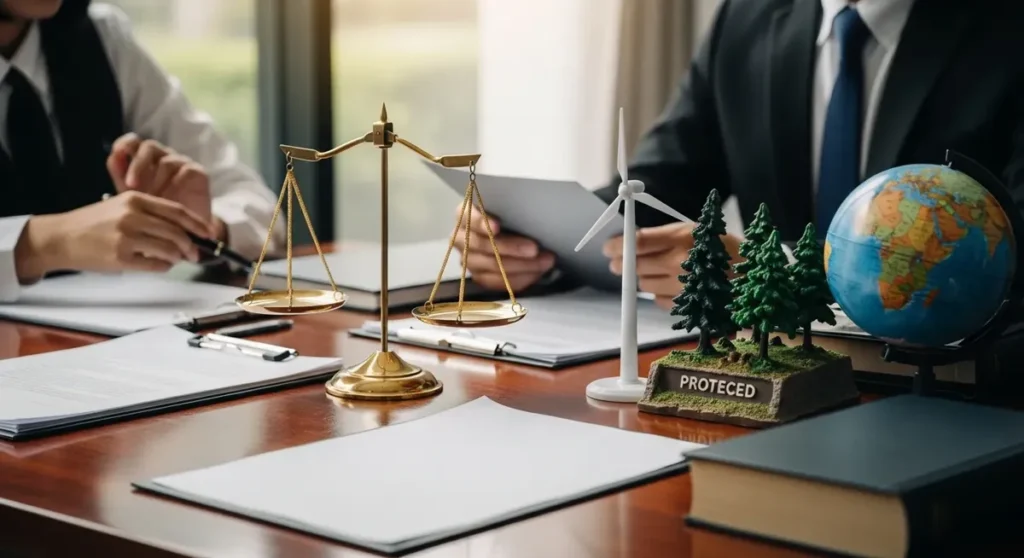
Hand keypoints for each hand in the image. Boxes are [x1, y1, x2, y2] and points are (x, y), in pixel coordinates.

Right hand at [15, 191, 215, 278]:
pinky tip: (160, 265)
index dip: (197, 223)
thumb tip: (182, 229)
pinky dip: (163, 267)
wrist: (62, 237)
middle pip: (176, 232)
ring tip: (177, 259)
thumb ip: (150, 213)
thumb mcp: (121, 206)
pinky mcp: (121, 257)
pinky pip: (155, 265)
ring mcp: (126, 237)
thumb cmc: (93, 223)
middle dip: (191, 245)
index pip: (177, 211)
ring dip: (178, 257)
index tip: (208, 232)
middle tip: (195, 253)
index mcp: (135, 199)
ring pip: (169, 249)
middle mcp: (132, 216)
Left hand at [106, 133, 214, 227]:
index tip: (117, 154)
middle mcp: (162, 157)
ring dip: (156, 180)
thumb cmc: (155, 212)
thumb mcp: (133, 196)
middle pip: (148, 146)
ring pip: (166, 161)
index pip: (133, 142)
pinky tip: (170, 200)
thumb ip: (121, 177)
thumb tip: (113, 156)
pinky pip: (185, 169)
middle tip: (131, 185)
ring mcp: (180, 164)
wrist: (181, 230)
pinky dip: (175, 183)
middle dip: (138, 164)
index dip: (124, 144)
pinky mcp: (197, 172)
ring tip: (152, 199)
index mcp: (144, 160)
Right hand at [453, 202, 555, 291]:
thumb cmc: (510, 217)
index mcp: (465, 214)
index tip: (497, 226)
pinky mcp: (478, 277)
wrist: (513, 235)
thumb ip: (510, 208)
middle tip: (535, 248)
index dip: (482, 223)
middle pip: (482, 246)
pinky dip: (520, 278)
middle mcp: (461, 237)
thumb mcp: (508, 208)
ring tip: (544, 261)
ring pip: (492, 267)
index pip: (469, 218)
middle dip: (511, 248)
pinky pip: (498, 282)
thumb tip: (531, 210)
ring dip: (522, 266)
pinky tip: (536, 273)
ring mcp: (468, 259)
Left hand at [603, 222, 742, 309]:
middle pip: (634, 267)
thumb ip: (661, 236)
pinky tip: (669, 285)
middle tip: (617, 262)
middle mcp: (680, 263)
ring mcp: (683, 286)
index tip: (607, 248)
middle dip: (621, 265)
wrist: (752, 274)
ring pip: (643, 285)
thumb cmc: (720, 247)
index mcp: (682, 237)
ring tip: (648, 271)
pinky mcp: (686, 304)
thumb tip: (627, 242)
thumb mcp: (693, 230)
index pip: (636, 243)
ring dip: (640, 278)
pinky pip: (658, 300)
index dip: (616, 246)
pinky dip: (658, 293)